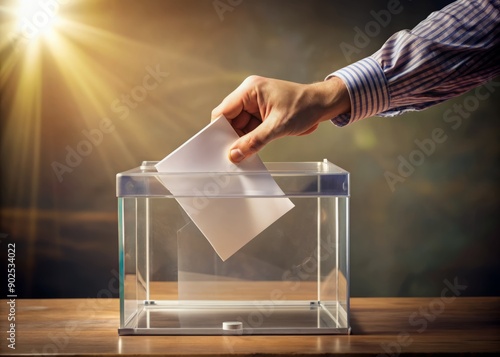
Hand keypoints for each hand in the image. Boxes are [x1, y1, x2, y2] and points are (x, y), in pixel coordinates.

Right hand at [211, 75, 350, 162]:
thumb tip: (235, 154)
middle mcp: (249, 95)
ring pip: (238, 126)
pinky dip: (250, 139)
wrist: (323, 104)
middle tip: (232, 156)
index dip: (218, 129)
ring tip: (245, 154)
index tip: (217, 148)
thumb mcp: (278, 126)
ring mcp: (255, 104)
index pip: (223, 111)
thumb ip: (255, 141)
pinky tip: (251, 150)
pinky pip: (249, 128)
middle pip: (229, 120)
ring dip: (241, 140)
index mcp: (249, 90)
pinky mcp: (261, 113)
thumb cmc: (304, 107)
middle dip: (231, 137)